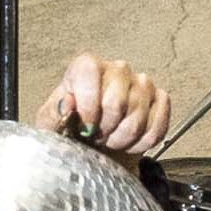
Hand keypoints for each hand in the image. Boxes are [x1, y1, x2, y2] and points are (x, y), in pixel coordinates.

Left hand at [36, 52, 167, 156]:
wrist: (94, 140)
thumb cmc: (72, 126)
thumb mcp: (51, 122)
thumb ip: (55, 112)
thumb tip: (68, 103)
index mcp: (87, 66)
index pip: (89, 72)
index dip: (87, 106)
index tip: (83, 126)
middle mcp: (117, 69)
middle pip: (116, 103)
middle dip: (103, 130)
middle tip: (95, 136)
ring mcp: (142, 83)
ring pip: (136, 120)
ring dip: (120, 140)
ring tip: (109, 138)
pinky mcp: (160, 99)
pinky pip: (156, 127)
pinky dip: (141, 143)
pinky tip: (127, 141)